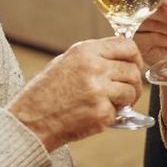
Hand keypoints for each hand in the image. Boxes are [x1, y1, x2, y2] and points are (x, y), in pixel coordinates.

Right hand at [8, 37, 142, 150]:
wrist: (30, 121)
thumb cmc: (46, 93)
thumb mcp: (65, 62)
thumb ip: (93, 57)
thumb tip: (122, 58)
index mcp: (85, 51)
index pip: (127, 46)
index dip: (135, 58)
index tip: (135, 66)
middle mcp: (94, 67)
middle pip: (133, 70)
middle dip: (133, 83)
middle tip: (126, 92)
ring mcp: (98, 90)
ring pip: (131, 91)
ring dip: (126, 100)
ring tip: (110, 103)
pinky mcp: (101, 112)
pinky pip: (119, 112)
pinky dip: (110, 116)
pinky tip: (93, 115)